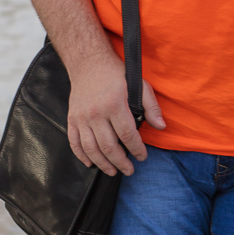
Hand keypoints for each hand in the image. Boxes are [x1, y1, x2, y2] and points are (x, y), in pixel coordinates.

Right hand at [66, 52, 163, 175]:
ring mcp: (82, 117)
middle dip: (120, 162)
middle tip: (129, 170)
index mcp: (114, 104)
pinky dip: (82, 156)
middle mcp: (96, 113)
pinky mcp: (72, 119)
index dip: (136, 149)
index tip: (142, 157)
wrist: (89, 63)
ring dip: (102, 164)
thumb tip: (161, 126)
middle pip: (108, 146)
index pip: (127, 134)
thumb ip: (151, 106)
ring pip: (91, 148)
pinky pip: (74, 142)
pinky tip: (91, 163)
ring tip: (113, 171)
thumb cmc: (117, 74)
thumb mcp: (140, 84)